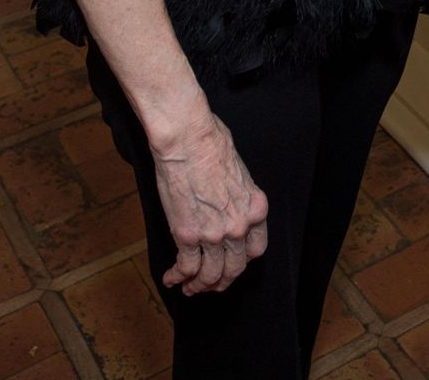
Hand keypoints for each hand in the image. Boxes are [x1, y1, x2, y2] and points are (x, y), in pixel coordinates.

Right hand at [151, 111, 268, 295]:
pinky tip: (171, 278)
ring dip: (199, 286)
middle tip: (210, 285)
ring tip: (189, 288)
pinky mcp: (188, 236)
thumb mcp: (239, 171)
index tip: (232, 262)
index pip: (256, 249)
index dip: (242, 260)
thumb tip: (229, 201)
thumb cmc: (212, 143)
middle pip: (235, 268)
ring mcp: (214, 234)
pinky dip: (178, 277)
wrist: (188, 139)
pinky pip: (186, 267)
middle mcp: (239, 226)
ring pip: (210, 275)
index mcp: (256, 208)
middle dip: (222, 281)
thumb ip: (238, 195)